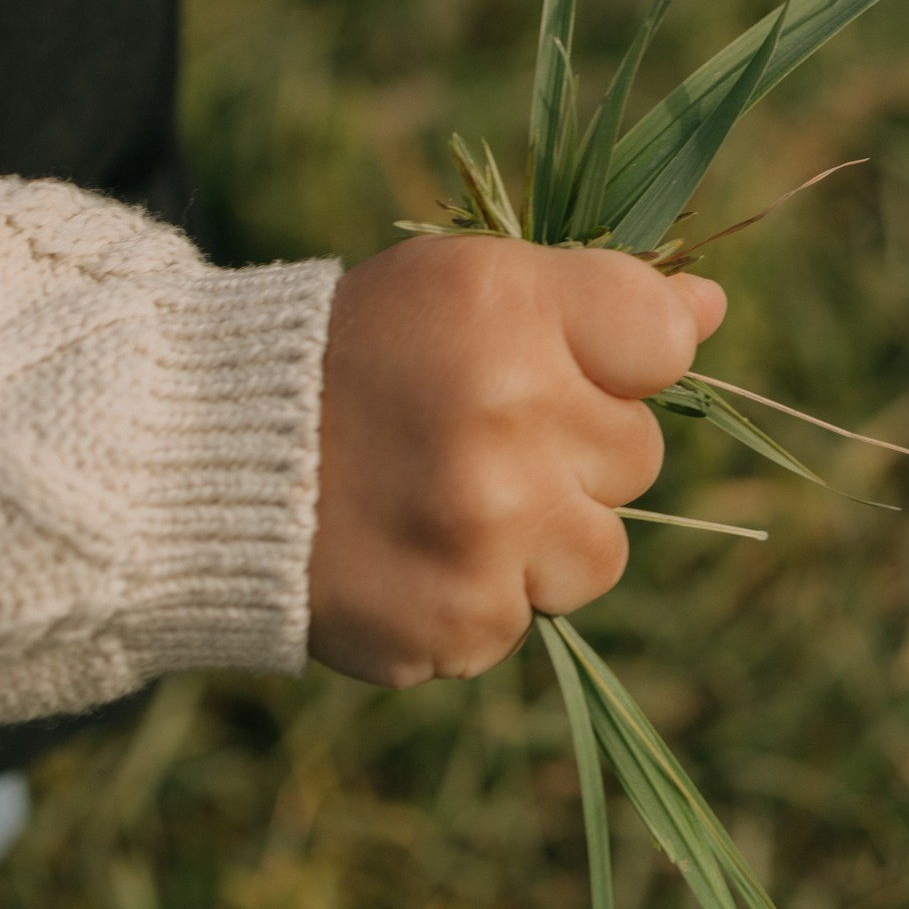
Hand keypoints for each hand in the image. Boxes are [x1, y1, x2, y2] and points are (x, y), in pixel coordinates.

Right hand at [307, 234, 726, 687]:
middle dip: (574, 451)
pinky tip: (409, 556)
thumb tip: (711, 308)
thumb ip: (597, 295)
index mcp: (509, 306)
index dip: (628, 362)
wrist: (196, 456)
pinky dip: (476, 600)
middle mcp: (509, 411)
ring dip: (543, 539)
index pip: (664, 341)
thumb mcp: (463, 286)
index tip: (570, 368)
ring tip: (447, 505)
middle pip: (638, 454)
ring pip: (601, 553)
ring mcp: (488, 526)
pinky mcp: (461, 619)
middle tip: (475, 437)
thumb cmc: (353, 354)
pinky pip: (524, 621)